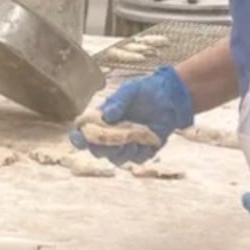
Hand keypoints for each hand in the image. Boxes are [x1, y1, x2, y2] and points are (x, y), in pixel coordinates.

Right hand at [69, 65, 193, 164]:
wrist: (171, 98)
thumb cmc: (146, 91)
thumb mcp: (130, 90)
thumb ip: (118, 101)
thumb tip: (107, 116)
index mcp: (101, 119)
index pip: (82, 133)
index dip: (78, 138)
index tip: (81, 140)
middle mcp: (110, 135)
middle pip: (97, 150)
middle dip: (104, 147)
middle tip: (116, 138)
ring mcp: (125, 145)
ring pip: (115, 158)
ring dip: (123, 151)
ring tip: (135, 138)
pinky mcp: (141, 151)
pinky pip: (135, 159)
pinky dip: (140, 152)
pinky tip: (147, 141)